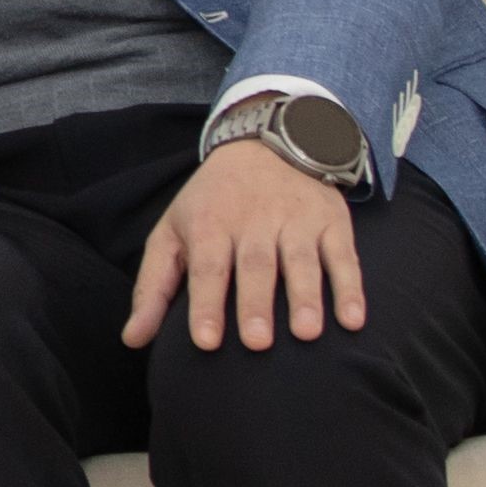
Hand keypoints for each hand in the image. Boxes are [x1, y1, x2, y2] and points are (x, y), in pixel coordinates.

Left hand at [126, 137, 367, 352]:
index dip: (207, 304)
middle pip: (255, 265)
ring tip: (306, 333)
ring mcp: (296, 220)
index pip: (208, 268)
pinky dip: (350, 287)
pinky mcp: (331, 221)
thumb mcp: (171, 233)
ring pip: (301, 260)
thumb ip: (153, 288)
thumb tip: (132, 339)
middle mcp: (254, 220)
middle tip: (257, 343)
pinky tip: (353, 319)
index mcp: (210, 224)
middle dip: (255, 304)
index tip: (207, 342)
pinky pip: (343, 256)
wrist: (265, 142)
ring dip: (306, 297)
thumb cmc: (211, 203)